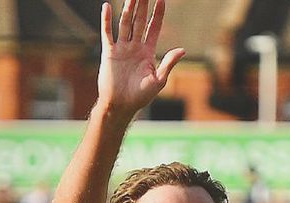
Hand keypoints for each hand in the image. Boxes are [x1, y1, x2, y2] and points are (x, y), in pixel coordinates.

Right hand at [98, 0, 184, 116]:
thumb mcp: (158, 80)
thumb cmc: (140, 96)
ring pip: (125, 23)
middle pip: (140, 21)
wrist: (120, 106)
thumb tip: (183, 50)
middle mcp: (134, 47)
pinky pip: (107, 33)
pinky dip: (106, 20)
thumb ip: (169, 63)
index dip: (158, 14)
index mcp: (147, 52)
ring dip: (128, 8)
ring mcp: (122, 48)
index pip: (154, 28)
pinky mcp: (109, 52)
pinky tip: (108, 6)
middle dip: (143, 5)